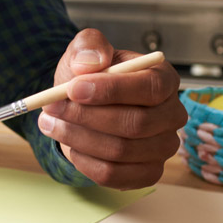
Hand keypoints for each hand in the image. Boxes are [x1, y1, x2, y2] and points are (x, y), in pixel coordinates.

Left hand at [38, 28, 184, 188]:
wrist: (81, 106)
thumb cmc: (88, 78)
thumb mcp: (84, 52)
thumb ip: (88, 46)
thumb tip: (90, 63)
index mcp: (163, 79)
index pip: (150, 88)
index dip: (111, 90)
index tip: (73, 89)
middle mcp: (171, 115)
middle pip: (136, 124)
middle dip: (86, 116)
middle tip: (51, 108)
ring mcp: (162, 147)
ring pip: (121, 151)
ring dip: (78, 138)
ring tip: (50, 123)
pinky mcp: (147, 172)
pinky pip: (115, 175)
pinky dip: (85, 162)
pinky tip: (70, 146)